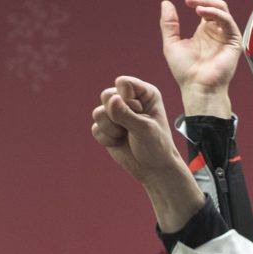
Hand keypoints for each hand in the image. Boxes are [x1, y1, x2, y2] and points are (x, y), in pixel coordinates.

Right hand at [92, 76, 202, 231]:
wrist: (154, 169)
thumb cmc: (157, 146)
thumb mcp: (145, 129)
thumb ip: (126, 114)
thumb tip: (111, 100)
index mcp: (144, 93)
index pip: (123, 83)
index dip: (127, 99)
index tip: (140, 113)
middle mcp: (129, 100)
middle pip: (106, 95)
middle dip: (116, 115)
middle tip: (132, 127)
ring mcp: (116, 113)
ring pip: (97, 113)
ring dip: (111, 129)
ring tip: (126, 136)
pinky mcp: (106, 128)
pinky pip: (95, 129)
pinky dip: (107, 139)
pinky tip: (120, 143)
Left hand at [160, 0, 241, 117]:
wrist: (198, 88)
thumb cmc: (186, 72)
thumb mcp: (171, 43)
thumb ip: (169, 24)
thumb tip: (166, 3)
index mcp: (204, 31)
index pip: (206, 6)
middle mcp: (216, 31)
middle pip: (213, 2)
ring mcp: (226, 35)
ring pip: (221, 8)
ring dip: (205, 1)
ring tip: (190, 3)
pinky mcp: (233, 41)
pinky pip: (227, 20)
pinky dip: (214, 13)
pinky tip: (201, 12)